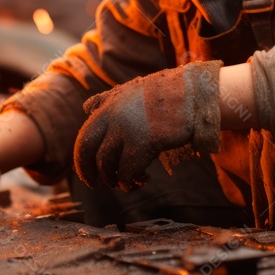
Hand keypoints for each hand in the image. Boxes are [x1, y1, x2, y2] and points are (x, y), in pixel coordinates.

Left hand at [74, 61, 222, 190]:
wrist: (194, 93)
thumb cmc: (165, 92)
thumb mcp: (131, 90)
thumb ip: (107, 99)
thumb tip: (86, 107)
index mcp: (108, 106)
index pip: (83, 138)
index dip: (80, 160)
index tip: (87, 173)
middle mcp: (114, 117)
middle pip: (88, 153)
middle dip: (87, 173)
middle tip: (94, 184)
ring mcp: (128, 130)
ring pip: (107, 166)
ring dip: (115, 180)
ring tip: (127, 182)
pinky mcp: (146, 143)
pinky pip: (128, 173)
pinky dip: (132, 182)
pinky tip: (143, 180)